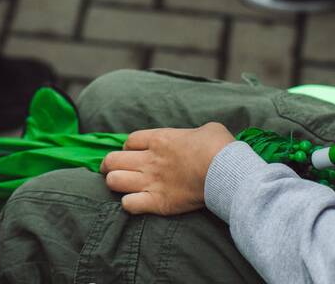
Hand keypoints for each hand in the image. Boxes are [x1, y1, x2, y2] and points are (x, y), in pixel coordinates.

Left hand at [99, 123, 235, 215]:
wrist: (226, 171)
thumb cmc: (219, 147)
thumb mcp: (206, 130)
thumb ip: (194, 135)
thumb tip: (201, 138)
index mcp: (159, 139)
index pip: (129, 141)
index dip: (127, 148)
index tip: (132, 153)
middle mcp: (149, 160)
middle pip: (113, 160)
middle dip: (109, 165)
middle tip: (112, 169)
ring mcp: (152, 182)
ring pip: (114, 181)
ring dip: (115, 183)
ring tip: (120, 186)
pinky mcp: (159, 203)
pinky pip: (130, 204)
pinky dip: (129, 204)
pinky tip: (134, 202)